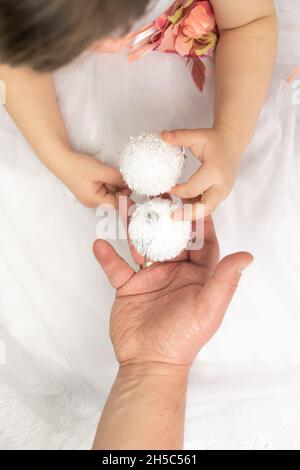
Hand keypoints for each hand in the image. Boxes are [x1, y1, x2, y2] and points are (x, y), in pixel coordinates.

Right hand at [59, 151, 128, 207]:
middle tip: (116, 175)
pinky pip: (104, 188)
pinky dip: (106, 181)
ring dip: (112, 183)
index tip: (129, 185)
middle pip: (114, 199)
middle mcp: (93, 202)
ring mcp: (91, 197)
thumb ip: (117, 179)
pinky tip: (101, 173)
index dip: (125, 195)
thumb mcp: (101, 171)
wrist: (61, 159)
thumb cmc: (77, 166)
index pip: (117, 204)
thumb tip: (129, 184)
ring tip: (105, 172)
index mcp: (95, 201)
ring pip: (110, 193)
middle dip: (118, 188)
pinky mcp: (90, 190)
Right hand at [94, 214, 252, 373]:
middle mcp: (174, 273)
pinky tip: (100, 243)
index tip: (194, 201)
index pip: (202, 244)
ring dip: (134, 229)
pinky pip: (116, 268)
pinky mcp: (128, 287)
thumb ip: (225, 280)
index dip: (200, 223)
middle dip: (165, 217)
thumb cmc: (183, 338)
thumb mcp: (208, 308)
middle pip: (170, 239)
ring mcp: (150, 279)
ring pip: (142, 246)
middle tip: (157, 194)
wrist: (149, 363)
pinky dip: (108, 256)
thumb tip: (247, 256)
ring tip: (126, 207)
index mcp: (197, 277)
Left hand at [162, 128, 244, 219]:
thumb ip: (180, 136)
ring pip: (208, 209)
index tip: (168, 188)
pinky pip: (210, 205)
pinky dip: (198, 208)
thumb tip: (163, 135)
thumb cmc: (215, 141)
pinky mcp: (223, 194)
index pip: (193, 189)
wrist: (232, 142)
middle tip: (173, 217)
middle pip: (205, 207)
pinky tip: (185, 206)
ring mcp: (224, 191)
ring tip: (177, 213)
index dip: (178, 191)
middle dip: (188, 214)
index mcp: (215, 171)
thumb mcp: (197, 135)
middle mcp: (222, 185)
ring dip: (193, 213)